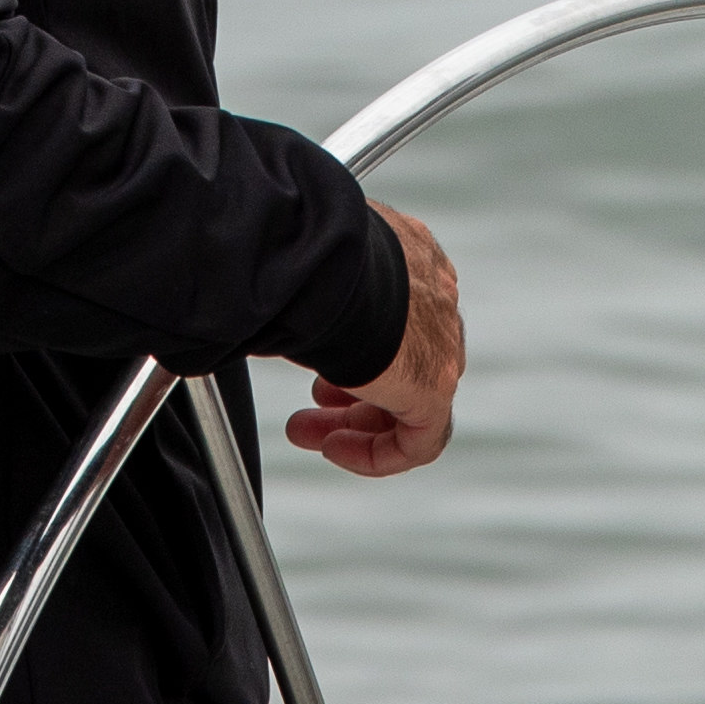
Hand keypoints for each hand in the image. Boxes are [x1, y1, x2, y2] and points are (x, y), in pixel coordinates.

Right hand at [287, 202, 460, 480]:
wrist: (328, 264)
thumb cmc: (306, 252)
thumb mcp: (307, 266)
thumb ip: (306, 287)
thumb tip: (262, 295)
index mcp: (409, 256)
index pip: (395, 314)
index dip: (353, 349)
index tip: (319, 371)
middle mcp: (433, 295)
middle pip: (401, 359)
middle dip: (349, 391)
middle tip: (309, 409)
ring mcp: (441, 341)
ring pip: (408, 399)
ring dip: (354, 423)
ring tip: (309, 435)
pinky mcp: (436, 384)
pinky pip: (418, 437)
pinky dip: (376, 451)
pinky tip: (335, 450)